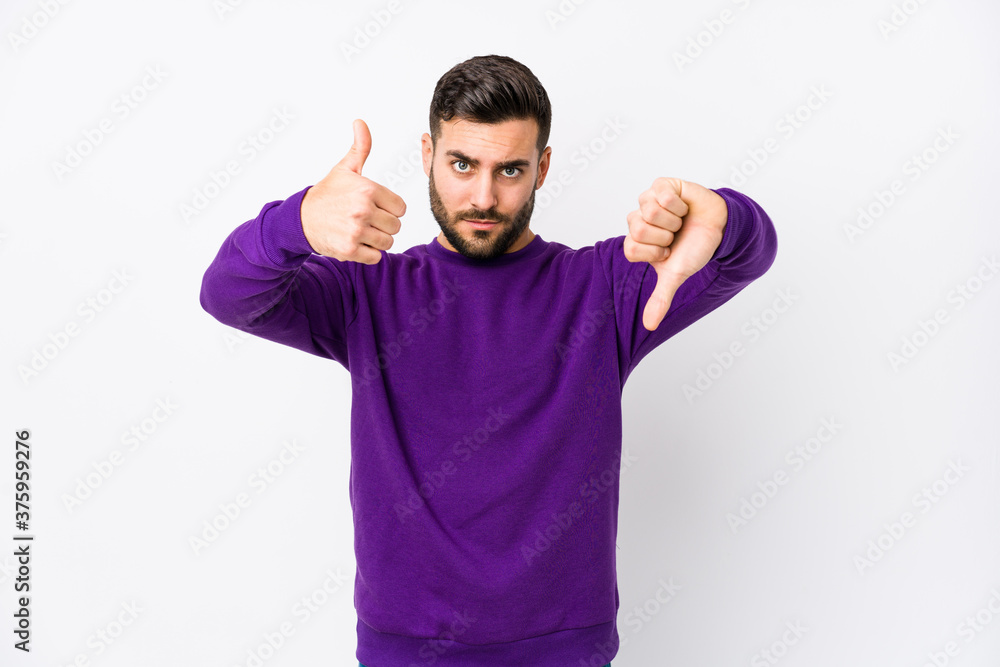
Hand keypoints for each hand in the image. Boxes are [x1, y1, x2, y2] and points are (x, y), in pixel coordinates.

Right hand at [300, 119, 406, 263]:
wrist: (300, 219)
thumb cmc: (327, 194)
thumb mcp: (344, 169)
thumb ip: (360, 147)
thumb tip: (360, 122)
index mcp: (368, 190)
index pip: (401, 208)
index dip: (389, 209)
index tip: (374, 207)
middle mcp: (363, 210)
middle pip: (396, 226)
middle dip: (384, 225)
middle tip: (365, 221)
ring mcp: (356, 231)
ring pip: (387, 242)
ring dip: (376, 240)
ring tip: (361, 231)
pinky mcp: (350, 250)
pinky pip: (375, 257)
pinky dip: (368, 254)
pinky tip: (355, 243)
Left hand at [624, 178, 727, 330]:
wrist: (720, 228)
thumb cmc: (694, 249)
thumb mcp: (676, 276)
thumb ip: (660, 299)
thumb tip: (649, 327)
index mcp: (636, 242)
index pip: (630, 249)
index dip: (654, 252)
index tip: (667, 252)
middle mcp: (637, 221)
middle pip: (638, 228)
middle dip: (665, 235)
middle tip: (675, 235)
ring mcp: (647, 201)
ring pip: (649, 210)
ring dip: (673, 220)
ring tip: (680, 221)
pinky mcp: (661, 185)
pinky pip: (662, 194)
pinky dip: (678, 204)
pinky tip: (684, 207)